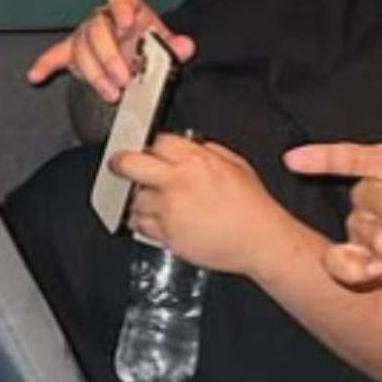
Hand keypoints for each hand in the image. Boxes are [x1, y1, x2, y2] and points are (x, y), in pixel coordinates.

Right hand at [27, 0, 194, 101]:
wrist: (140, 54)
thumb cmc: (150, 43)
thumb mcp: (167, 43)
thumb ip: (176, 45)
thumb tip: (185, 46)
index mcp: (129, 8)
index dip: (120, 5)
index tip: (126, 22)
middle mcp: (104, 18)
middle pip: (97, 30)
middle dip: (110, 56)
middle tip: (124, 78)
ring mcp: (86, 34)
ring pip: (82, 49)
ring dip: (95, 73)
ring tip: (111, 92)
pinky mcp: (73, 52)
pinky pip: (56, 56)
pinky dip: (46, 65)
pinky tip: (37, 75)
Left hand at [112, 133, 289, 275]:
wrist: (260, 240)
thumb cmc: (253, 207)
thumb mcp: (238, 165)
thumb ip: (210, 151)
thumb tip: (192, 147)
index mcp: (198, 161)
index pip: (158, 141)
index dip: (155, 147)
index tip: (154, 153)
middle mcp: (179, 182)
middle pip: (130, 164)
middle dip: (121, 163)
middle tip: (121, 166)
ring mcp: (169, 209)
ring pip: (133, 198)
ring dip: (139, 198)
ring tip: (154, 201)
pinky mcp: (166, 234)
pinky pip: (139, 224)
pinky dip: (143, 221)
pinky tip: (158, 219)